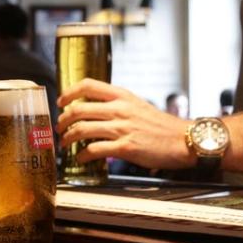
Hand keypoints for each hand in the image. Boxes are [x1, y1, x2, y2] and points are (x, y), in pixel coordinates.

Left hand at [57, 79, 195, 169]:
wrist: (183, 140)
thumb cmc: (160, 125)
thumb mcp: (137, 105)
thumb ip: (116, 104)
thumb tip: (91, 109)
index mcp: (122, 95)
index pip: (88, 85)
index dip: (69, 92)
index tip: (60, 102)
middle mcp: (120, 109)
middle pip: (78, 109)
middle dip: (63, 120)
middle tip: (59, 128)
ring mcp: (122, 128)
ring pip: (82, 130)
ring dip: (68, 138)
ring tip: (65, 144)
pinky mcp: (125, 148)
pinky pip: (94, 150)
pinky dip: (83, 155)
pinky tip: (81, 158)